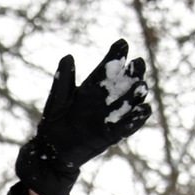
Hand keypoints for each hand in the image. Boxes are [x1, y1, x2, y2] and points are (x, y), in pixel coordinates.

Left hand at [16, 39, 151, 194]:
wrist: (52, 151)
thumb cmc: (53, 122)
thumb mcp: (57, 99)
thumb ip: (63, 79)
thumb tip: (68, 56)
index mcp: (92, 87)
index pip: (107, 68)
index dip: (116, 55)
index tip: (122, 43)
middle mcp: (105, 99)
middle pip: (124, 82)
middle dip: (133, 73)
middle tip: (137, 63)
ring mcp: (111, 116)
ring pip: (130, 103)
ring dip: (137, 95)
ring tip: (141, 86)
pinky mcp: (112, 134)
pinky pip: (127, 126)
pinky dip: (136, 119)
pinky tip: (143, 110)